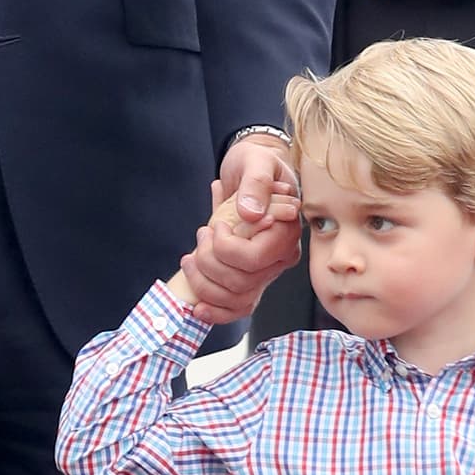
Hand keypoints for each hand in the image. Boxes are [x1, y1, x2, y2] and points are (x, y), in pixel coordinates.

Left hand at [177, 138, 301, 324]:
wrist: (249, 170)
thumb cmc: (255, 163)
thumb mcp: (256, 162)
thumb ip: (256, 184)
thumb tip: (250, 213)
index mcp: (285, 234)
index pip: (253, 260)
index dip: (226, 249)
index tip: (214, 227)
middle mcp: (279, 259)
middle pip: (241, 282)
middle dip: (208, 263)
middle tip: (200, 236)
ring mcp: (265, 273)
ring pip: (236, 299)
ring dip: (204, 284)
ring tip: (190, 258)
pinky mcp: (251, 281)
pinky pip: (238, 310)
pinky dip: (216, 313)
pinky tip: (198, 307)